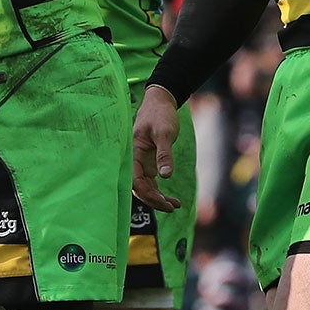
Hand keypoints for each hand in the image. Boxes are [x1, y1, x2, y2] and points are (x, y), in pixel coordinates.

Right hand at [132, 85, 181, 210]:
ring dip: (158, 198)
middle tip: (172, 207)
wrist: (160, 102)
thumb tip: (166, 176)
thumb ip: (164, 154)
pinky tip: (173, 200)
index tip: (164, 203)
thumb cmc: (160, 115)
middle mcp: (134, 161)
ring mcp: (141, 163)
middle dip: (154, 200)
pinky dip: (160, 192)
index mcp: (133, 153)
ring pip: (146, 188)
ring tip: (175, 205)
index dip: (148, 195)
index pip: (136, 181)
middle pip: (139, 188)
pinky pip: (152, 183)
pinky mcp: (149, 163)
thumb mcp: (164, 133)